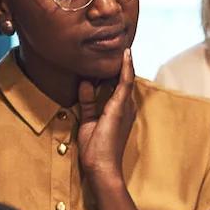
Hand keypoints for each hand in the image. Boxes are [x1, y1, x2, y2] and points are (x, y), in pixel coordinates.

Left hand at [75, 49, 138, 181]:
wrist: (101, 167)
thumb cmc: (95, 150)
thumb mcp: (87, 120)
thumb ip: (87, 101)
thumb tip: (85, 82)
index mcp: (117, 111)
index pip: (115, 85)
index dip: (113, 70)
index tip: (107, 56)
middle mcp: (124, 106)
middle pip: (121, 79)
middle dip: (118, 63)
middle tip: (114, 43)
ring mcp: (124, 106)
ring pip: (124, 78)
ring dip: (121, 62)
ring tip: (120, 43)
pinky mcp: (120, 107)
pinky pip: (124, 83)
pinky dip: (125, 68)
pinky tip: (125, 54)